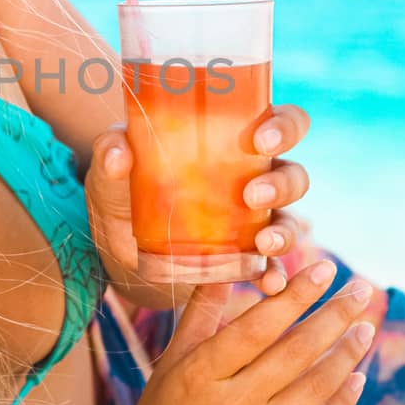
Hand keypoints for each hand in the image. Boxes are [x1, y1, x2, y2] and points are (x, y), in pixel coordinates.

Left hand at [84, 104, 312, 300]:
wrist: (118, 246)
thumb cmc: (123, 189)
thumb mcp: (113, 168)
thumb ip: (111, 152)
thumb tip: (117, 153)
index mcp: (234, 140)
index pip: (281, 122)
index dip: (284, 127)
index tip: (262, 139)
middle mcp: (253, 177)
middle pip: (293, 174)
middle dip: (283, 184)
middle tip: (253, 195)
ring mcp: (254, 220)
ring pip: (291, 220)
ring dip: (285, 232)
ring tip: (263, 243)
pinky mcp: (244, 257)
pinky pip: (273, 265)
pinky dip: (275, 273)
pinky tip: (269, 282)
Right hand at [101, 257, 375, 404]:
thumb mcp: (171, 364)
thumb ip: (201, 315)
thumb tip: (228, 265)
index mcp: (199, 373)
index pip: (258, 325)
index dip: (296, 295)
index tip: (324, 268)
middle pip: (294, 352)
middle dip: (334, 316)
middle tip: (362, 289)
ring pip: (313, 389)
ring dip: (346, 356)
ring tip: (366, 329)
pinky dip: (341, 402)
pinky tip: (357, 378)